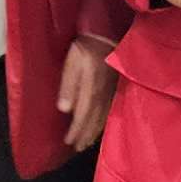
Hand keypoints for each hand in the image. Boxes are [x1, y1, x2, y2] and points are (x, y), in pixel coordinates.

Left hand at [59, 36, 112, 152]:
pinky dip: (103, 122)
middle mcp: (103, 94)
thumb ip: (69, 84)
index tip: (68, 142)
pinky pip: (110, 110)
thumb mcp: (73, 61)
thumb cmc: (87, 45)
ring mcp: (112, 92)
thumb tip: (64, 109)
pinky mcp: (116, 88)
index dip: (76, 130)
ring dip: (94, 132)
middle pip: (94, 120)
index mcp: (91, 89)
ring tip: (87, 142)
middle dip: (85, 135)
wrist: (109, 34)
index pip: (83, 115)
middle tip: (78, 147)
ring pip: (103, 117)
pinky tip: (100, 126)